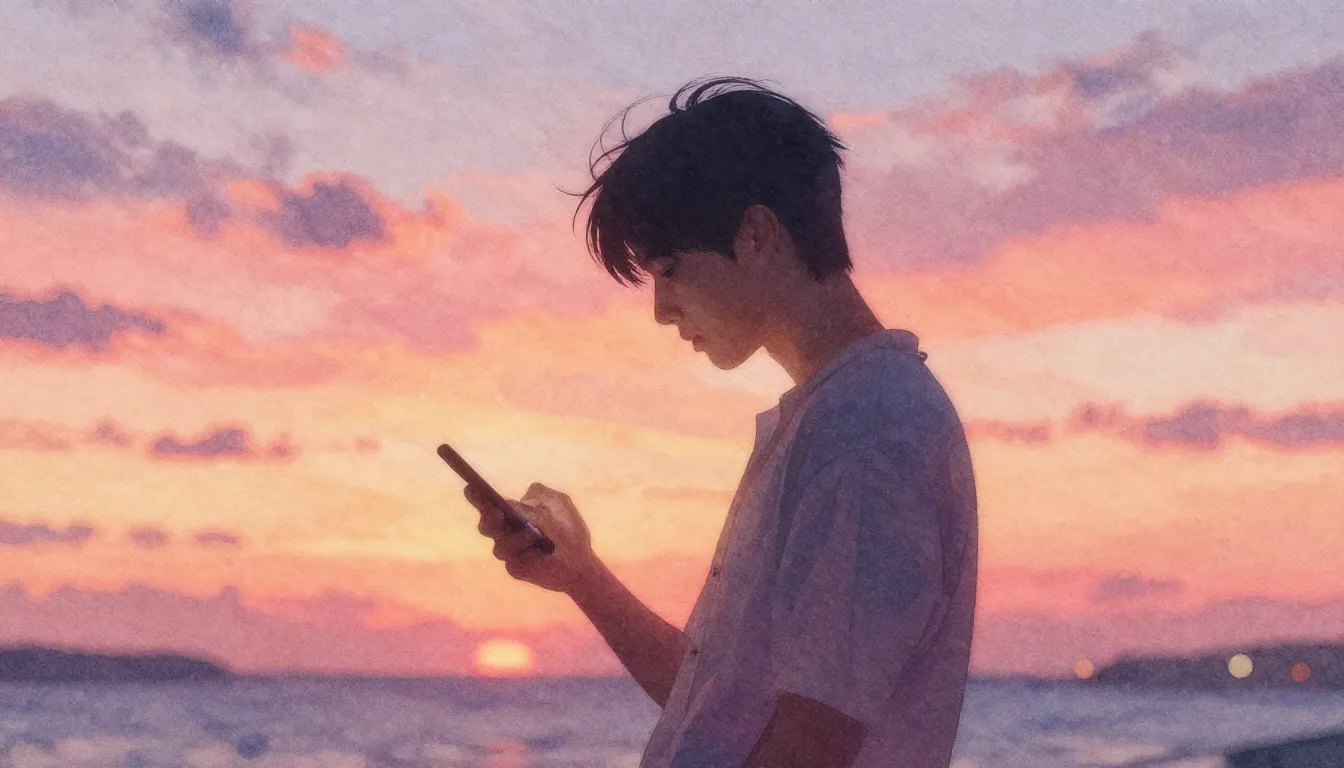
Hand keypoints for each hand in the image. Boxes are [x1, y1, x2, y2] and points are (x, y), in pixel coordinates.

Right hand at [466, 482, 598, 593]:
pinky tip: (534, 546)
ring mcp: (510, 551)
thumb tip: (509, 502)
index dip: (477, 497)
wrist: (581, 561)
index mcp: (513, 513)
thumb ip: (538, 496)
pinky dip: (523, 551)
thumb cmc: (568, 529)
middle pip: (486, 526)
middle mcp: (506, 532)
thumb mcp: (557, 504)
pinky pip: (511, 559)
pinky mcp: (515, 567)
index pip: (489, 504)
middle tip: (498, 512)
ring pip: (499, 545)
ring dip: (515, 538)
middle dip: (489, 519)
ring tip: (532, 533)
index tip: (471, 488)